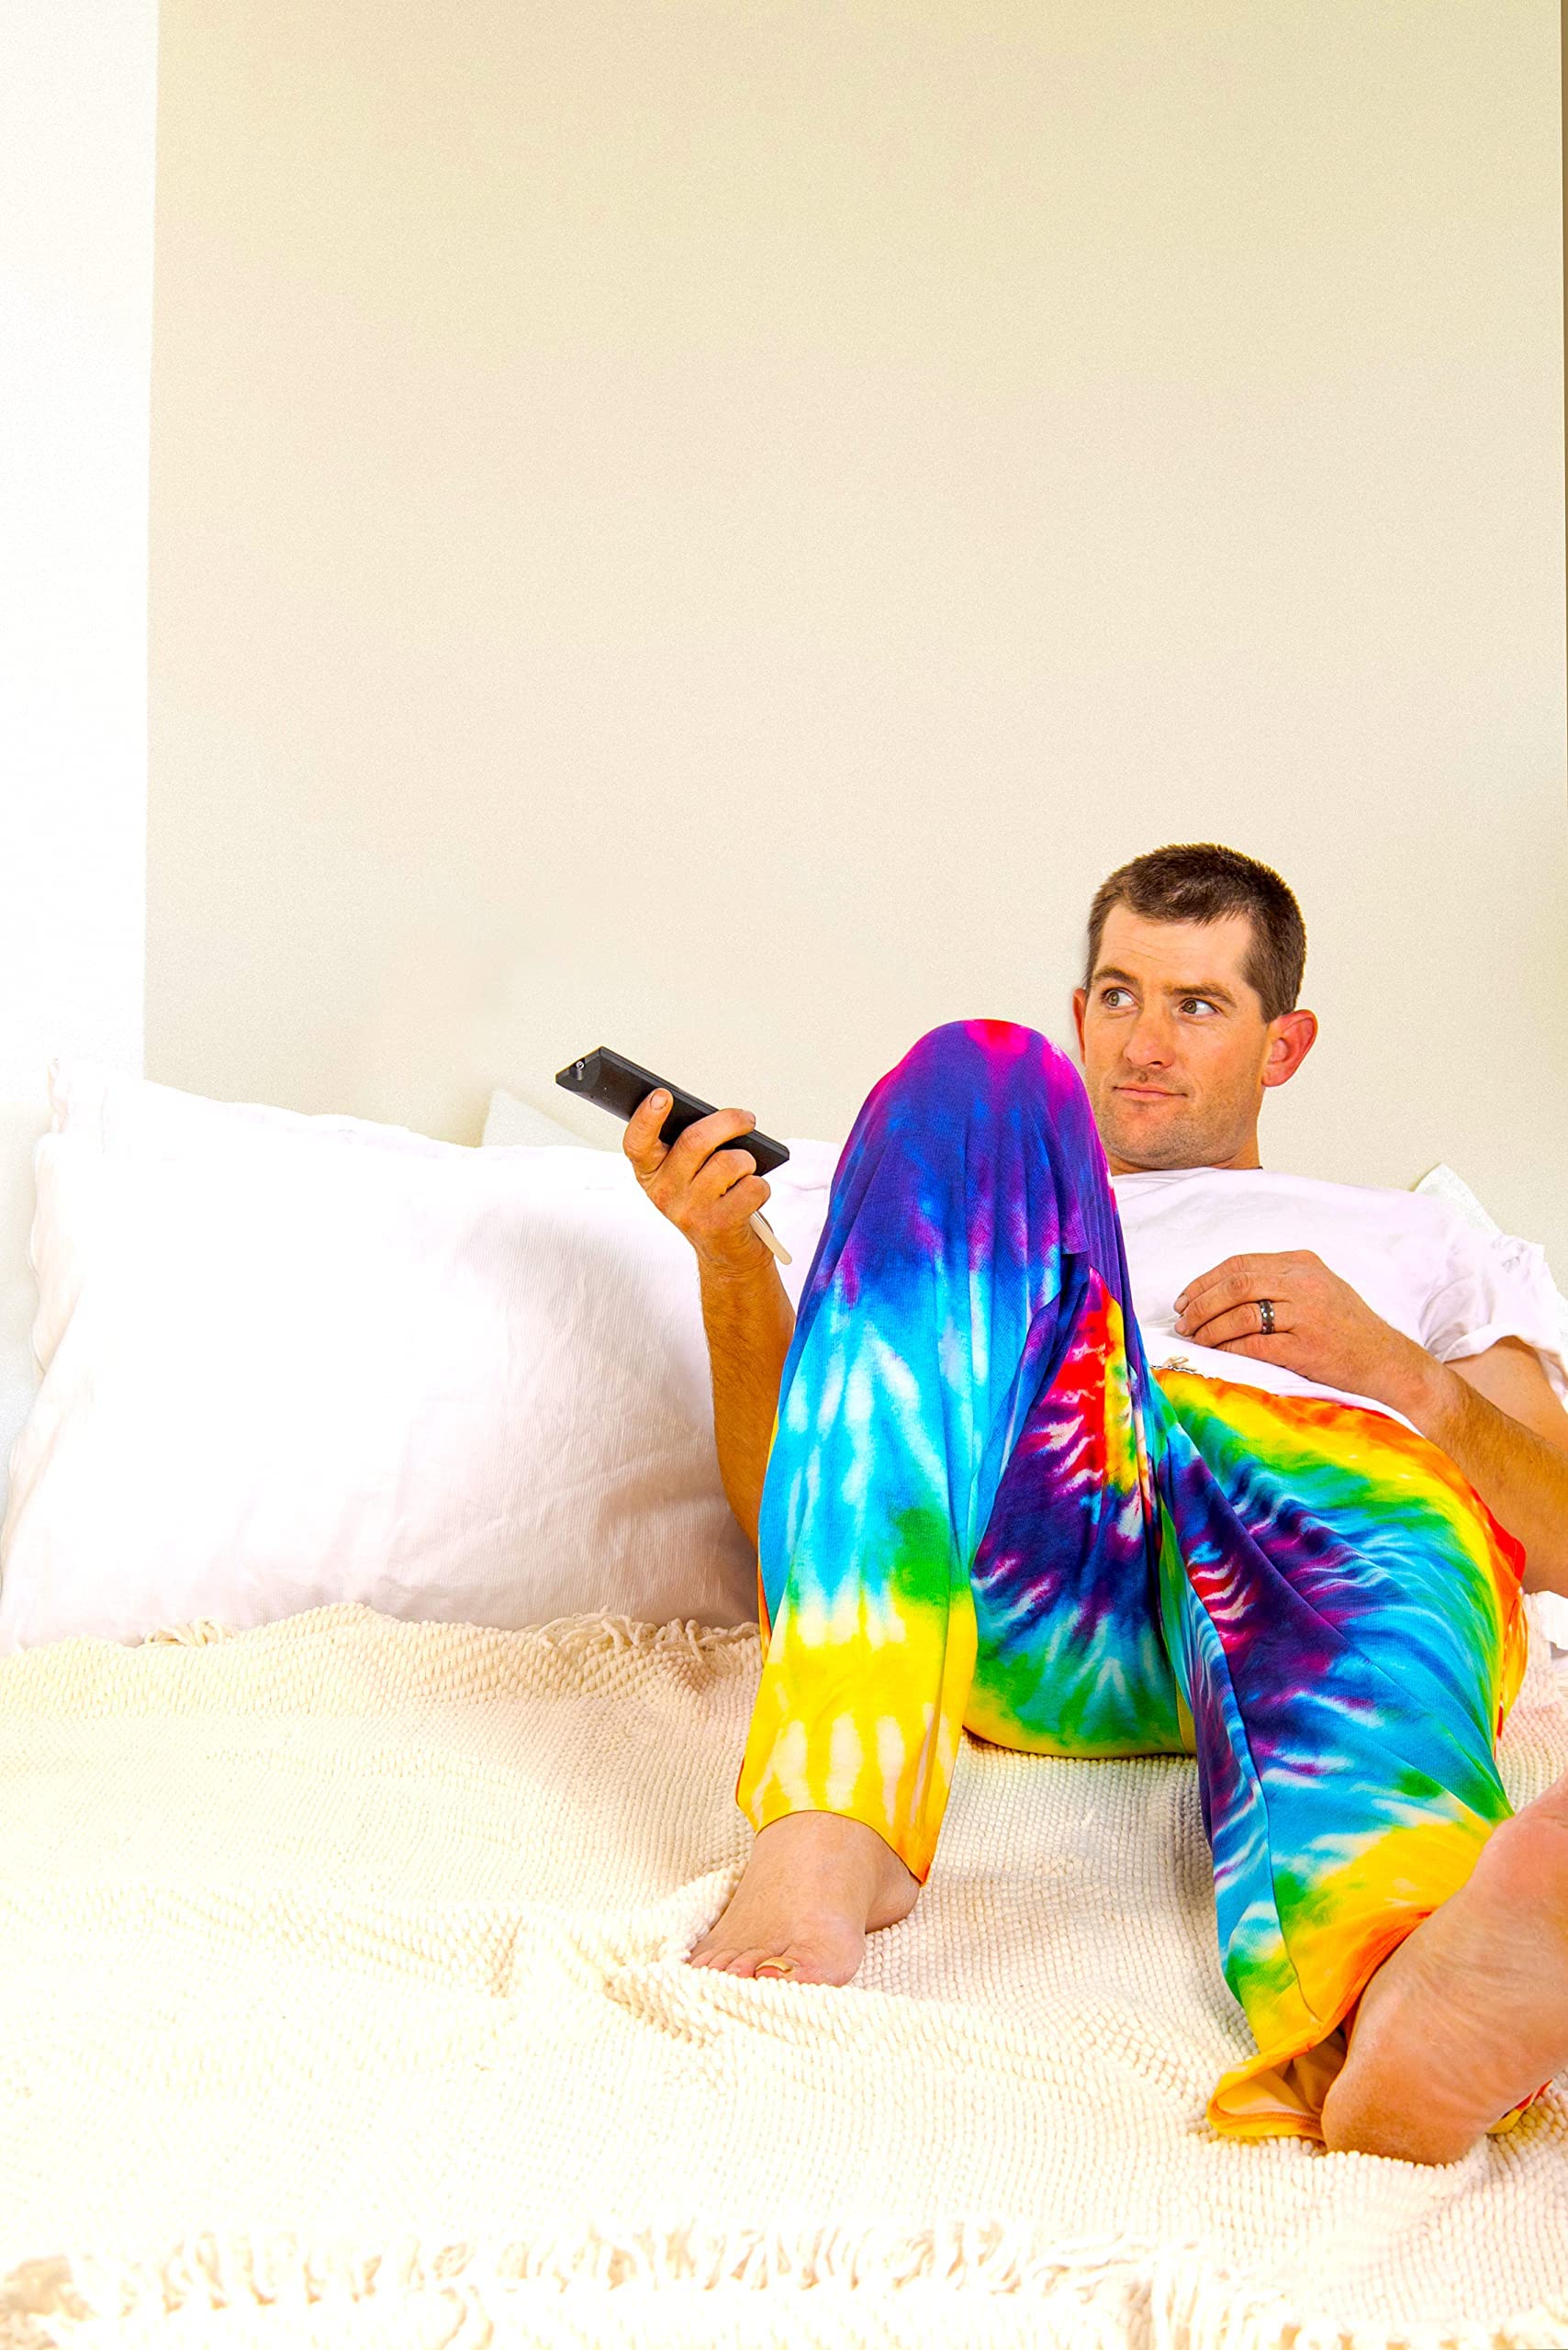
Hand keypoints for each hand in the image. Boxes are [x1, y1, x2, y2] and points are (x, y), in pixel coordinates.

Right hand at [623, 1091, 774, 1275]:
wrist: (726, 1252)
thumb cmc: (709, 1203)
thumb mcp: (686, 1175)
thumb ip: (689, 1147)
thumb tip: (715, 1120)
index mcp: (651, 1174)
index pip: (637, 1143)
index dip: (647, 1117)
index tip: (661, 1095)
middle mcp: (665, 1193)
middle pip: (695, 1140)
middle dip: (728, 1122)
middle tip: (745, 1119)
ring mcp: (691, 1211)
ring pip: (729, 1162)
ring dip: (747, 1161)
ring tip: (745, 1170)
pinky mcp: (719, 1225)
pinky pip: (752, 1187)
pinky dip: (761, 1186)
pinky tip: (751, 1194)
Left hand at [1172, 1249, 1426, 1407]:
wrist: (1389, 1363)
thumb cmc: (1349, 1330)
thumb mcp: (1319, 1289)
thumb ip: (1279, 1282)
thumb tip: (1221, 1291)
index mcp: (1303, 1264)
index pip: (1240, 1264)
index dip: (1205, 1281)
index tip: (1184, 1299)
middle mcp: (1305, 1283)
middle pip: (1236, 1284)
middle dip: (1201, 1303)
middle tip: (1183, 1322)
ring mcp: (1307, 1314)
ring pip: (1240, 1312)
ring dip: (1210, 1328)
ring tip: (1196, 1339)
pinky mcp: (1307, 1347)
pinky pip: (1254, 1344)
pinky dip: (1229, 1348)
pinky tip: (1218, 1353)